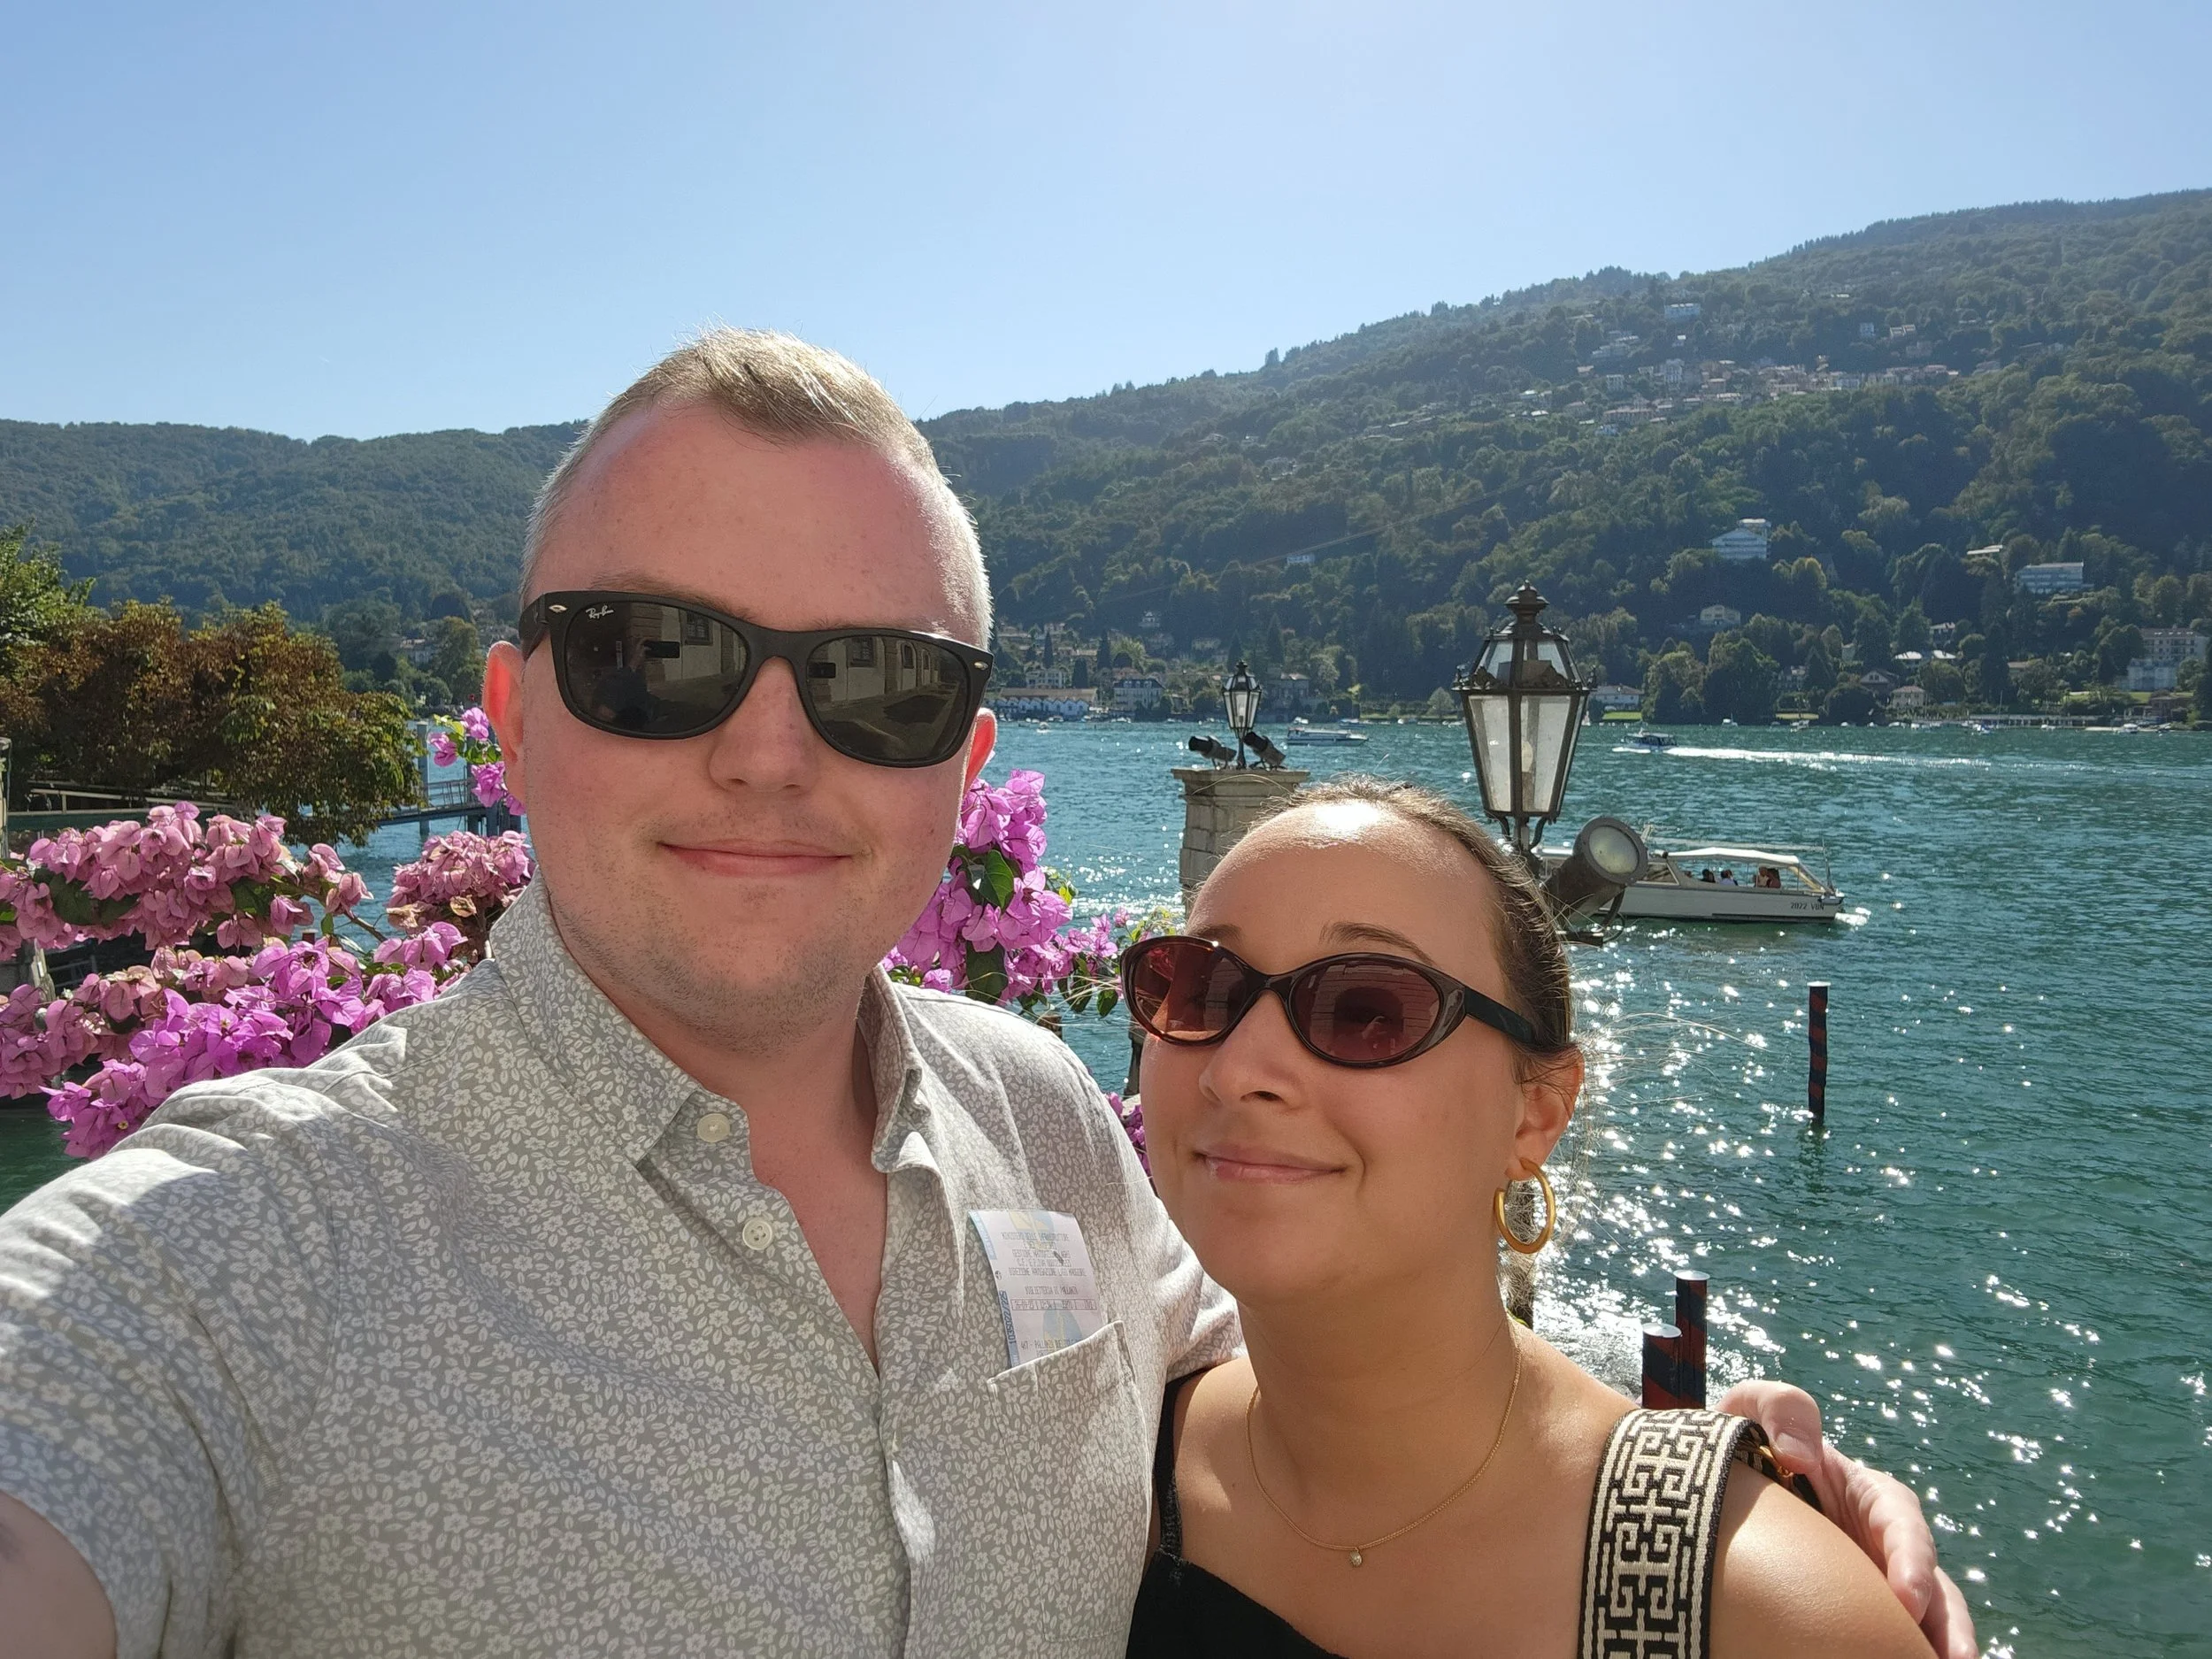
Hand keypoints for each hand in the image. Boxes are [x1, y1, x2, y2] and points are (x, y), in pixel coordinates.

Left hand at [1720, 1379, 1977, 1658]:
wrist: (1721, 1486)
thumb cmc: (1749, 1441)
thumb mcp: (1756, 1410)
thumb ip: (1783, 1409)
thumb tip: (1798, 1455)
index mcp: (1870, 1496)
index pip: (1902, 1525)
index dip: (1911, 1561)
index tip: (1908, 1598)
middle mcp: (1883, 1546)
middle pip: (1932, 1588)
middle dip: (1949, 1625)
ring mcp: (1872, 1582)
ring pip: (1920, 1623)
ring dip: (1932, 1647)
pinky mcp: (1852, 1611)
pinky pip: (1879, 1636)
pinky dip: (1892, 1649)